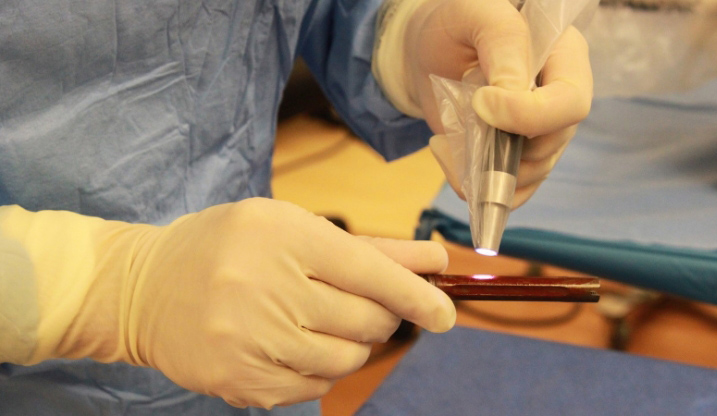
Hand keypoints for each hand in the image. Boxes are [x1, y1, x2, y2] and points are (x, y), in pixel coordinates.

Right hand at [1, 200, 454, 408]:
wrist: (143, 289)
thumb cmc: (226, 246)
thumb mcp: (290, 226)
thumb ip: (368, 247)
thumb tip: (435, 261)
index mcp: (282, 237)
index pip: (371, 272)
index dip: (417, 295)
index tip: (446, 313)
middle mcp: (267, 290)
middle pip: (367, 321)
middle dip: (379, 315)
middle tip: (359, 303)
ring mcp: (253, 343)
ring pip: (348, 359)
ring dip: (351, 343)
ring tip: (316, 320)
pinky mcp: (244, 384)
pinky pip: (317, 386)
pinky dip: (322, 367)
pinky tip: (292, 344)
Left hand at [374, 0, 592, 206]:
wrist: (426, 49)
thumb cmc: (454, 23)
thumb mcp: (475, 12)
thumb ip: (503, 42)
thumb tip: (513, 94)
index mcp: (564, 56)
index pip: (570, 101)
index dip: (529, 114)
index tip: (480, 103)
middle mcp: (559, 99)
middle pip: (552, 144)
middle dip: (502, 146)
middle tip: (462, 123)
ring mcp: (539, 133)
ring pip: (530, 173)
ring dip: (482, 169)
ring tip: (444, 142)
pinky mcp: (515, 156)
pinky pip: (509, 190)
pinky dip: (475, 186)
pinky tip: (447, 155)